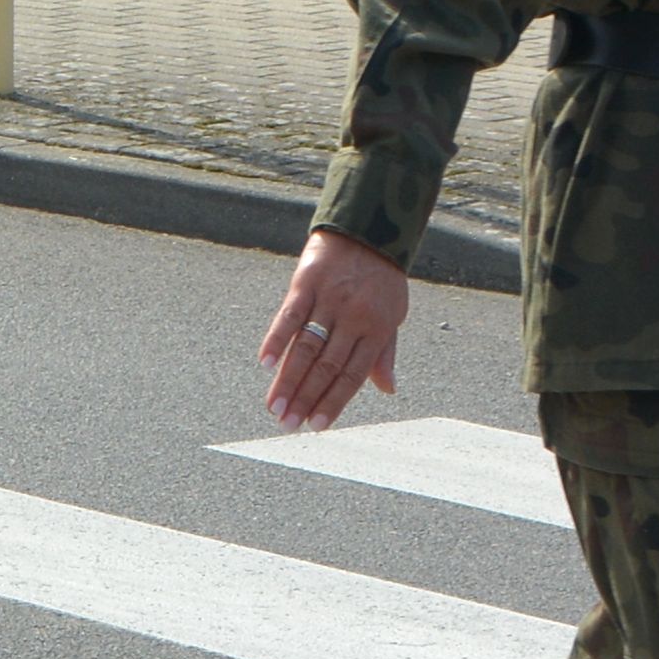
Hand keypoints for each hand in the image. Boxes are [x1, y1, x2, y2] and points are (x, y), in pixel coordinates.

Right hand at [258, 232, 411, 430]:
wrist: (367, 231)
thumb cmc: (381, 278)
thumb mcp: (394, 315)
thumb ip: (384, 353)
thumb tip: (386, 389)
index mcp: (375, 331)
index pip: (351, 375)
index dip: (333, 402)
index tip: (316, 426)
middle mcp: (352, 318)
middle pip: (325, 366)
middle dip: (305, 398)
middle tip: (287, 424)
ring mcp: (329, 301)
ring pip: (305, 347)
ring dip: (288, 380)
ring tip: (274, 407)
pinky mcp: (307, 283)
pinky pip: (289, 316)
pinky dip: (276, 340)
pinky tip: (265, 363)